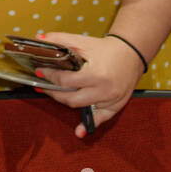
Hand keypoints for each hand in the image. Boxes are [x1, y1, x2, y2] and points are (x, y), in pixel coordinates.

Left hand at [29, 31, 143, 137]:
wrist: (131, 54)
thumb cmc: (106, 49)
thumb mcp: (83, 41)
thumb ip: (60, 40)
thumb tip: (39, 39)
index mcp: (96, 74)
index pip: (65, 81)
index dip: (49, 76)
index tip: (39, 71)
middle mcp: (104, 89)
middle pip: (70, 97)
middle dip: (52, 92)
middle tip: (41, 85)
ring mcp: (111, 100)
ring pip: (81, 107)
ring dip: (64, 101)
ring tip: (52, 94)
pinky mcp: (116, 106)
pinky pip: (101, 119)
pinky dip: (89, 126)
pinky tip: (79, 132)